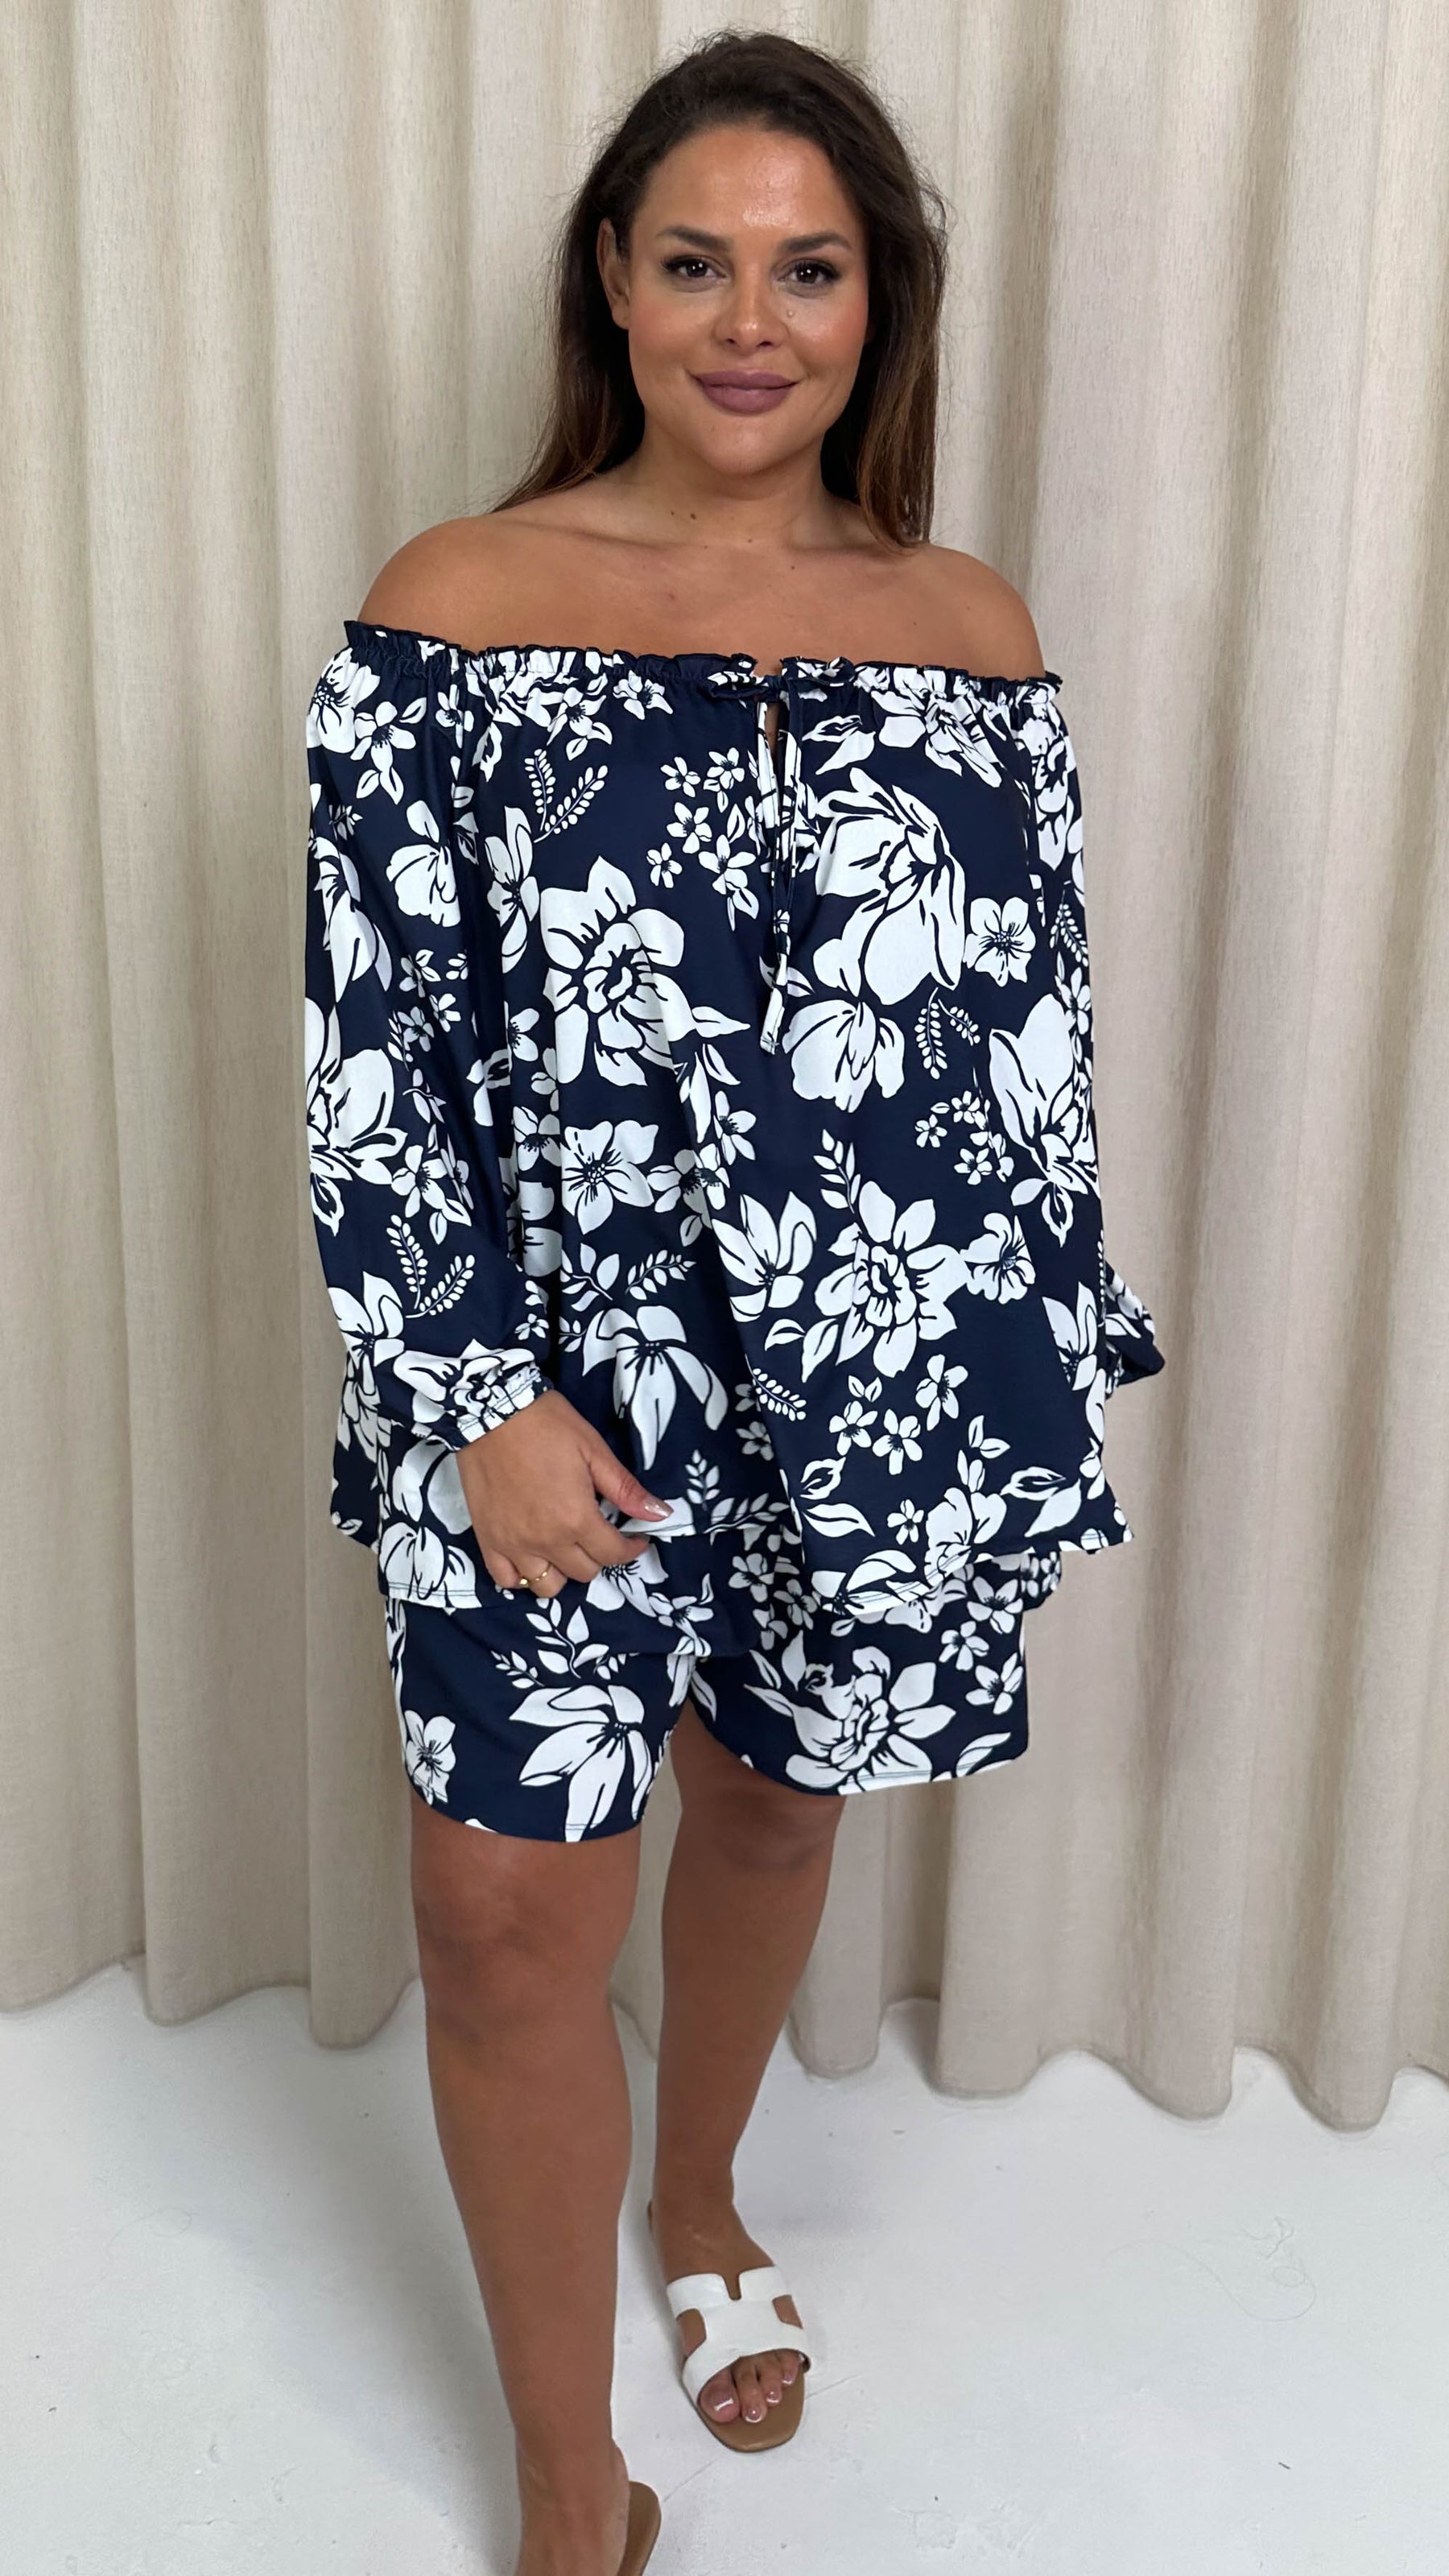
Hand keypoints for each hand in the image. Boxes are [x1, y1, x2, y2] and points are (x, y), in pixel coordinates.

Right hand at [456, 1389, 670, 1596]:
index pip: (613, 1554)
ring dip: (563, 1571)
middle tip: (598, 1534)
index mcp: (577, 1519)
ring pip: (547, 1586)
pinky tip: (532, 1558)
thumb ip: (626, 1489)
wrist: (491, 1411)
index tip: (635, 1539)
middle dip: (599, 1556)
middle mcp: (546, 1540)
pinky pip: (506, 1580)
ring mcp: (514, 1545)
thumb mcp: (594, 1451)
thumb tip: (661, 1514)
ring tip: (566, 1548)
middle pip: (583, 1573)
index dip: (631, 1549)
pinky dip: (522, 1577)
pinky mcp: (488, 1540)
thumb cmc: (547, 1426)